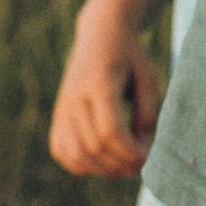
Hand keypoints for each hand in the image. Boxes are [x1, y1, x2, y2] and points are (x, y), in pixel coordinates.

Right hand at [49, 8, 161, 176]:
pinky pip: (62, 152)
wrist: (100, 35)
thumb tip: (139, 150)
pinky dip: (82, 165)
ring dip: (103, 170)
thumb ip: (147, 113)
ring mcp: (62, 108)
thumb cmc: (130, 57)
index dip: (131, 152)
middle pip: (94, 147)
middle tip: (142, 163)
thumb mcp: (148, 78)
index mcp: (99, 83)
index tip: (149, 155)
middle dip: (122, 164)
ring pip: (75, 155)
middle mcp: (74, 97)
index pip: (110, 131)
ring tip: (124, 166)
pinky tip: (102, 160)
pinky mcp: (57, 117)